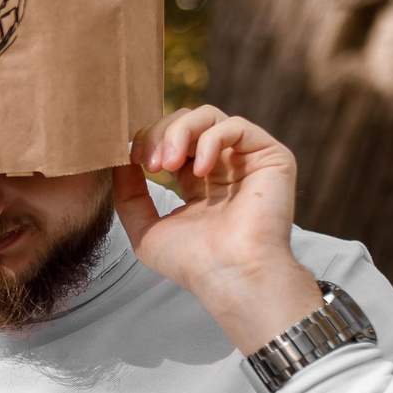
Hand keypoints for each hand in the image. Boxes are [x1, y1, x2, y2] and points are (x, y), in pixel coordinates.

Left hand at [114, 105, 322, 354]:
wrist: (230, 276)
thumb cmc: (193, 262)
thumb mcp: (145, 228)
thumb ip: (129, 194)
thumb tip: (121, 159)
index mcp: (198, 182)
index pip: (170, 140)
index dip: (147, 141)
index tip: (132, 160)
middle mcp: (223, 167)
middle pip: (185, 122)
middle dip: (159, 134)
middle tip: (150, 163)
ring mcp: (247, 160)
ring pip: (207, 116)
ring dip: (179, 132)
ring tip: (167, 164)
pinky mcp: (271, 157)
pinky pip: (235, 126)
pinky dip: (210, 139)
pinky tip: (200, 170)